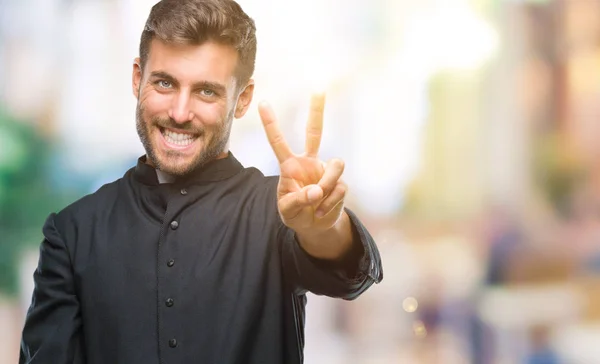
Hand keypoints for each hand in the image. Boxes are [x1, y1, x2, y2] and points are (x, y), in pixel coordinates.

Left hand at [258, 93, 346, 234]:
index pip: (278, 142)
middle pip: (314, 132)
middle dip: (317, 112)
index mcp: (290, 166)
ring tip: (317, 202)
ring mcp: (326, 171)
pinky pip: (339, 188)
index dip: (271, 124)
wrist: (314, 227)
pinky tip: (321, 211)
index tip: (263, 103)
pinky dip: (329, 203)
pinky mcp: (340, 183)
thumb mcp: (287, 211)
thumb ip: (297, 201)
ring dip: (327, 185)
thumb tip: (317, 191)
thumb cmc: (295, 213)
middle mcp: (309, 162)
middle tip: (319, 90)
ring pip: (335, 165)